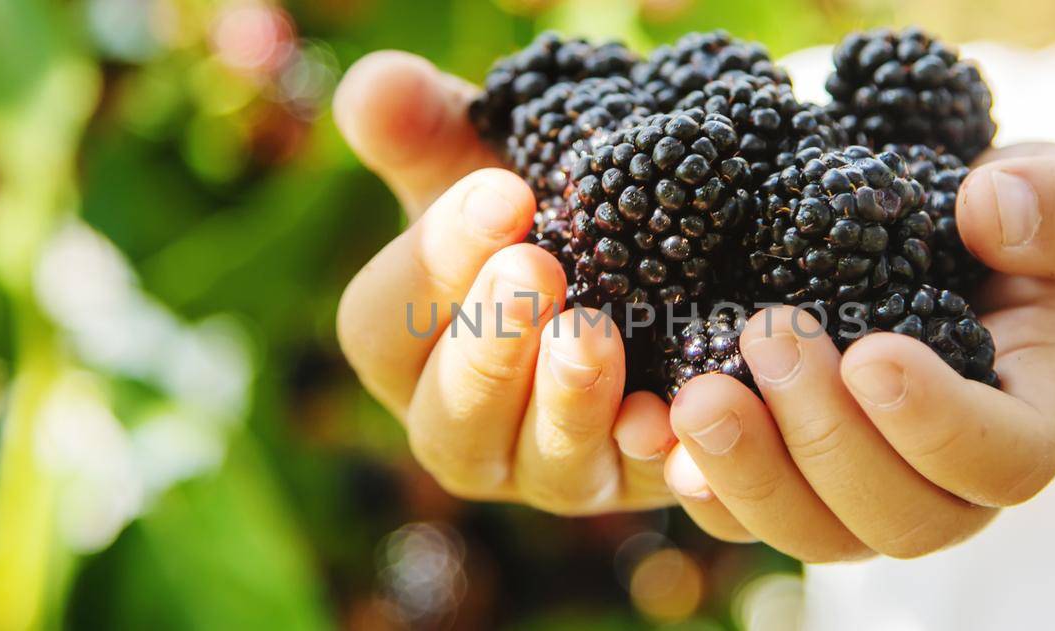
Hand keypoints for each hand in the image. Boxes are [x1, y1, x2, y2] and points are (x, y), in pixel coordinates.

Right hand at [334, 52, 676, 513]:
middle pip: (451, 418)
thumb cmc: (534, 214)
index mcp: (404, 356)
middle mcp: (467, 431)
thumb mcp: (474, 164)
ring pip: (545, 467)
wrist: (645, 253)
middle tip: (538, 269)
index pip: (383, 328)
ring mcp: (556, 471)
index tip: (504, 192)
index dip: (434, 263)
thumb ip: (419, 126)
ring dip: (568, 402)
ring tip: (595, 334)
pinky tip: (675, 412)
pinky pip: (652, 485)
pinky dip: (666, 456)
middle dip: (491, 345)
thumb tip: (379, 85)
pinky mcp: (643, 479)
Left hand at [664, 144, 1054, 560]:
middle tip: (767, 336)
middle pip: (897, 516)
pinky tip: (652, 426)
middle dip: (825, 440)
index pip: (1004, 461)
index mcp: (1035, 421)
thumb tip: (989, 209)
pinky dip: (698, 478)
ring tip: (695, 394)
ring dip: (749, 474)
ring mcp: (870, 492)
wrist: (981, 266)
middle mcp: (953, 484)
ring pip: (814, 531)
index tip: (872, 353)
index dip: (937, 425)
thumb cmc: (1042, 233)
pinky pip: (747, 512)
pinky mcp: (798, 480)